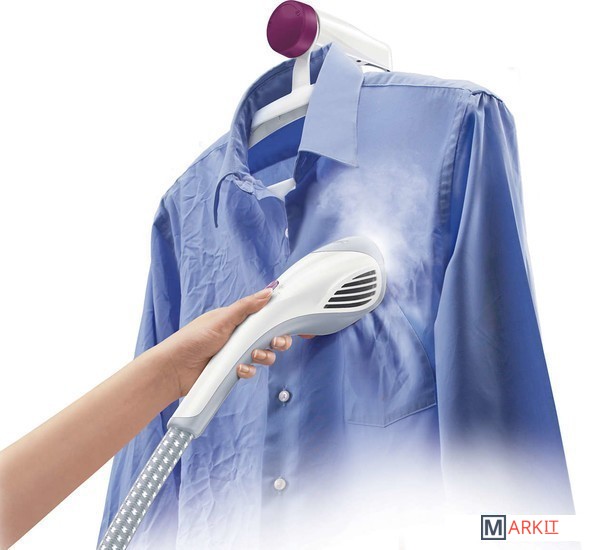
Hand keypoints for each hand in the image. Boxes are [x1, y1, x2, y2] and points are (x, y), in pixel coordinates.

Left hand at [155, 287, 313, 397]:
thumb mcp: (222, 319)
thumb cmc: (192, 339)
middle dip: (277, 340)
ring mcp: (237, 354)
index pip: (264, 316)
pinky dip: (248, 371)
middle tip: (277, 342)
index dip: (278, 320)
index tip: (289, 323)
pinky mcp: (233, 371)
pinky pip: (251, 371)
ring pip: (263, 355)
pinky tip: (239, 369)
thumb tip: (268, 292)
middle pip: (269, 336)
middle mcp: (239, 336)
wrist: (175, 369)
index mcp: (236, 319)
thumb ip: (246, 307)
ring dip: (264, 356)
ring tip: (254, 356)